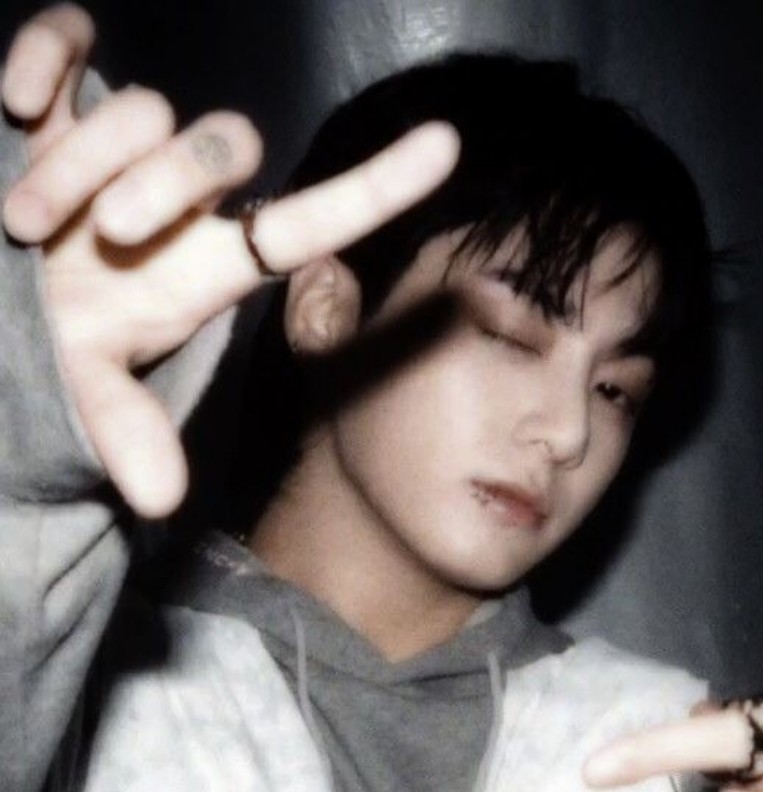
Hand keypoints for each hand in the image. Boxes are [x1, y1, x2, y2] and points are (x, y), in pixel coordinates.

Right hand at [1, 4, 457, 517]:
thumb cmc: (53, 344)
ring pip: (145, 108)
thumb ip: (126, 429)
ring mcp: (122, 145)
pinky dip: (48, 54)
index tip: (446, 147)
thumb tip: (160, 500)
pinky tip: (18, 102)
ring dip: (81, 162)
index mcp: (210, 265)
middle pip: (225, 147)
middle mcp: (183, 200)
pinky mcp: (58, 101)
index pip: (313, 221)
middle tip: (102, 237)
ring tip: (22, 225)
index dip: (379, 187)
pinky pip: (70, 40)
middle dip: (166, 184)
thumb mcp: (88, 386)